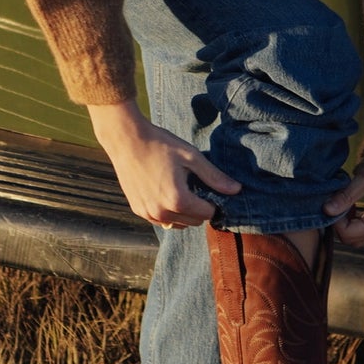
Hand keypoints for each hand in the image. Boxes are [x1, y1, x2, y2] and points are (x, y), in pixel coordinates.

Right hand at [87, 100, 240, 227]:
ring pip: (178, 224)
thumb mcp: (190, 156)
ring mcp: (148, 214)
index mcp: (178, 200)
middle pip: (194, 222)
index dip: (212, 201)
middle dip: (198, 207)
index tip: (208, 186)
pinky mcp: (138, 211)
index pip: (207, 214)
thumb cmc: (160, 144)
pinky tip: (164, 190)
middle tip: (193, 184)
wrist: (126, 140)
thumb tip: (237, 190)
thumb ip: (214, 176)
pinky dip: (168, 211)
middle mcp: (162, 213)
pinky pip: (161, 220)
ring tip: (178, 187)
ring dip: (183, 212)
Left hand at [324, 173, 363, 246]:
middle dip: (340, 225)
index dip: (336, 222)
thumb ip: (345, 198)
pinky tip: (352, 205)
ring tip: (345, 204)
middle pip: (352, 240)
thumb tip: (326, 210)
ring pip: (357, 237)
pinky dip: (354, 221)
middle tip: (336, 205)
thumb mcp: (363, 182)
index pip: (348, 234)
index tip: (330, 205)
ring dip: (346, 224)